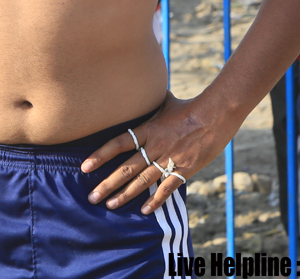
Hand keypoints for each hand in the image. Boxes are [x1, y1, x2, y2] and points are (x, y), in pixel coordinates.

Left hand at [82, 93, 235, 214]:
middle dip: (107, 183)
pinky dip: (155, 200)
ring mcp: (170, 159)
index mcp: (148, 129)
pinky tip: (144, 210)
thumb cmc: (187, 106)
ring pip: (143, 181)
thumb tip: (135, 88)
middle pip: (126, 167)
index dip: (100, 155)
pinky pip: (167, 188)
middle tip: (91, 197)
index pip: (118, 143)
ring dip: (125, 195)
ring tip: (110, 205)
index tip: (84, 167)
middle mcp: (156, 146)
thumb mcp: (163, 101)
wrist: (215, 115)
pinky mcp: (185, 169)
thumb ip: (147, 101)